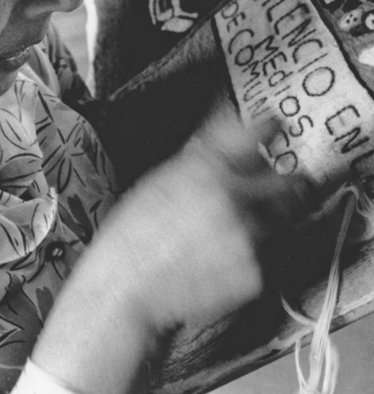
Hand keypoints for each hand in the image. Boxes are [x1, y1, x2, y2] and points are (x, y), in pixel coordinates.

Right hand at [32, 104, 314, 393]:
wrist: (125, 288)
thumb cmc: (132, 234)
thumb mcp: (160, 179)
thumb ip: (201, 158)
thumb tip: (226, 140)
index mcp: (207, 168)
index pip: (257, 134)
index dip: (271, 129)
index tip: (275, 129)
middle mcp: (235, 197)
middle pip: (291, 181)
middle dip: (287, 184)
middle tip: (279, 188)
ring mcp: (250, 237)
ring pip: (286, 221)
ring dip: (272, 221)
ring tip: (239, 231)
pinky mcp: (256, 274)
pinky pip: (270, 258)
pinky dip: (255, 257)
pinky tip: (224, 260)